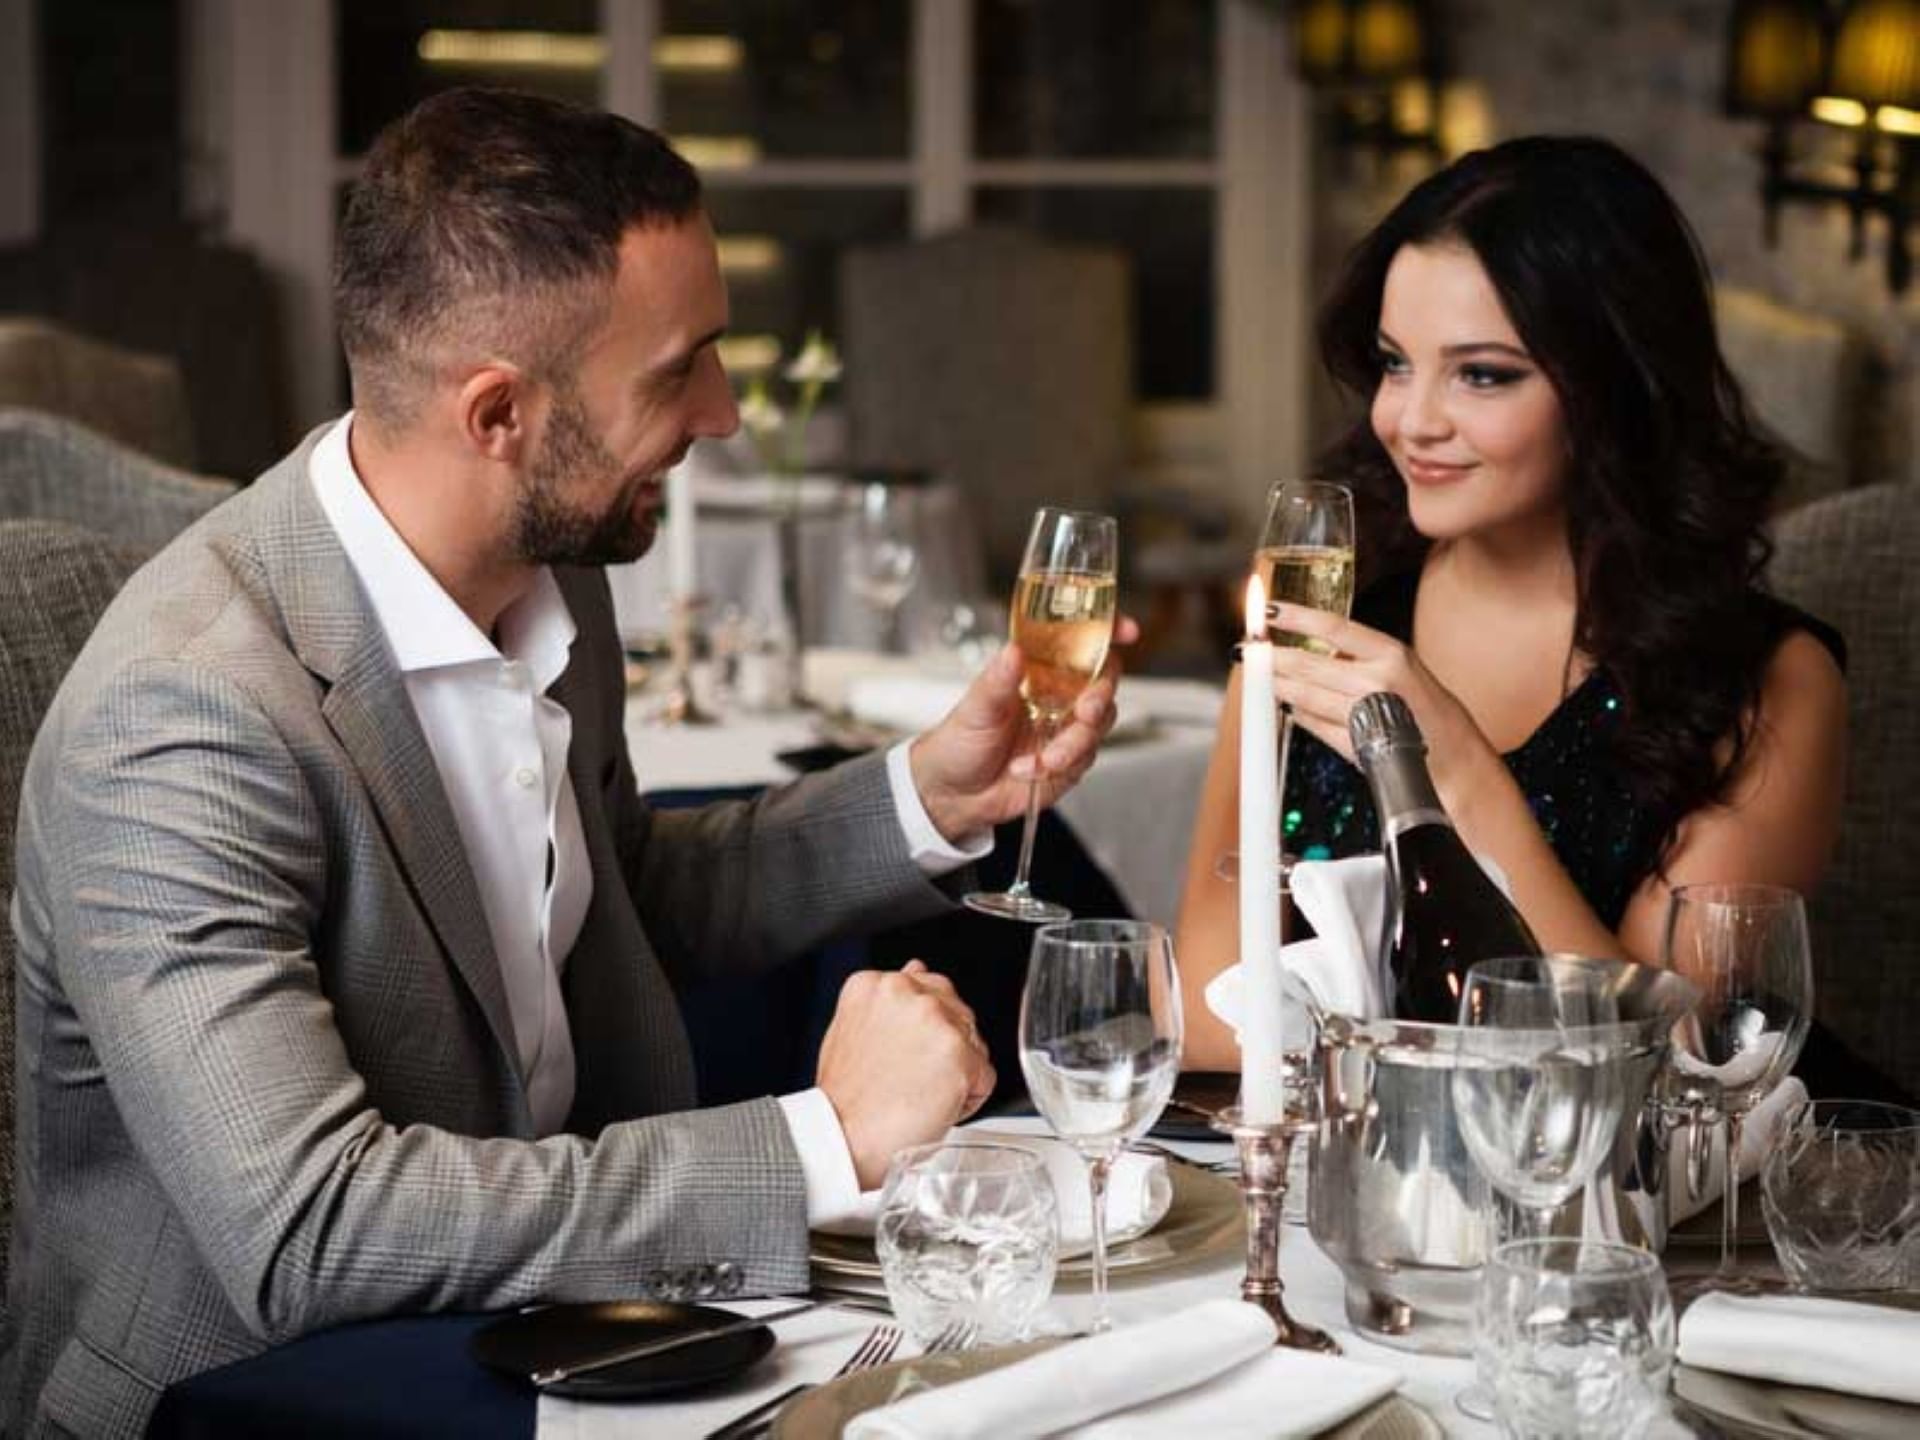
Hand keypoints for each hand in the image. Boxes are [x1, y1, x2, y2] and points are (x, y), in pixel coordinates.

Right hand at [816, 961, 995, 1189]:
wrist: (843, 1141)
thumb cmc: (846, 1100)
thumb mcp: (854, 1031)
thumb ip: (888, 1002)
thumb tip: (916, 970)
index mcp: (874, 983)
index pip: (930, 991)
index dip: (923, 1033)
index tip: (906, 1057)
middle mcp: (906, 991)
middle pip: (957, 1014)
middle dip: (944, 1049)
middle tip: (909, 1080)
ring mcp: (935, 1020)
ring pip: (973, 1045)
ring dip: (956, 1074)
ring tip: (916, 1094)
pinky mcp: (959, 1054)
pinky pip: (984, 1078)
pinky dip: (967, 1100)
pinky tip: (932, 1108)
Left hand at [908, 616, 1139, 843]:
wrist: (954, 795)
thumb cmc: (959, 743)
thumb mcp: (974, 709)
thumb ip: (997, 681)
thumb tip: (1013, 652)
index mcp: (1036, 671)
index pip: (1079, 642)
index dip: (1108, 632)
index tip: (1126, 631)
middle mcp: (1057, 695)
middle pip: (1103, 683)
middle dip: (1100, 698)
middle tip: (1085, 712)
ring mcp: (1066, 727)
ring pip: (1099, 726)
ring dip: (1074, 743)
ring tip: (1043, 759)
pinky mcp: (1071, 760)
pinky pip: (1086, 758)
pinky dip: (1062, 766)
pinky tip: (1031, 770)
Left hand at [1265, 602, 1496, 809]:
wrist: (1452, 753)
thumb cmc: (1421, 706)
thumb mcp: (1398, 666)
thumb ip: (1355, 656)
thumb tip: (1301, 646)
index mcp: (1389, 653)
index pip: (1333, 627)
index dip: (1296, 617)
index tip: (1268, 611)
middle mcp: (1378, 681)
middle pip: (1308, 665)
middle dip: (1271, 659)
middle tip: (1246, 651)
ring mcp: (1366, 715)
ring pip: (1304, 697)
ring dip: (1276, 687)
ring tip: (1260, 678)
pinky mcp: (1356, 745)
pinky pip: (1313, 726)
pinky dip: (1298, 716)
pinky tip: (1289, 708)